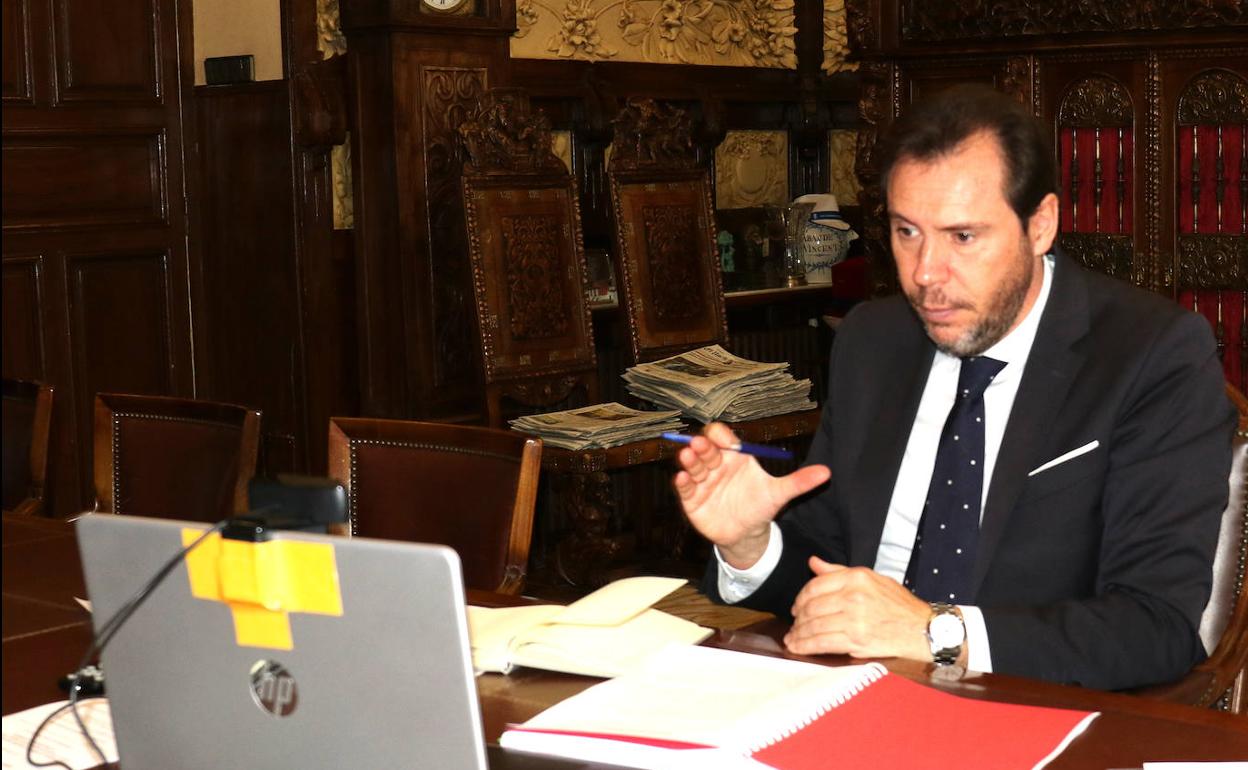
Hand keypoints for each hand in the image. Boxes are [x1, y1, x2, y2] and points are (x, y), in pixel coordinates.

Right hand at [673, 423, 829, 568]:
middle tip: (700, 444)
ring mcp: (702, 481)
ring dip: (690, 460)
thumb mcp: (780, 493)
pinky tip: (681, 478)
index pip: (724, 438)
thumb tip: (827, 472)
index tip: (724, 439)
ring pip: (693, 466)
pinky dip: (682, 483)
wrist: (747, 534)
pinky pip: (685, 488)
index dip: (722, 436)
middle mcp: (716, 464)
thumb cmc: (760, 506)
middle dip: (703, 446)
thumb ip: (800, 482)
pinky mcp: (692, 499)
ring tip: (688, 456)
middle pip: (706, 449)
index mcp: (735, 456)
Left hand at [784, 556, 932, 661]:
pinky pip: (823, 642)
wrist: (924, 630)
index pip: (816, 586)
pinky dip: (806, 646)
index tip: (796, 607)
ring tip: (792, 639)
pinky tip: (798, 647)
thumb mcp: (873, 579)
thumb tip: (814, 563)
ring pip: (814, 626)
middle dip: (798, 618)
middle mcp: (854, 596)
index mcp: (857, 577)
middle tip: (794, 625)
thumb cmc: (899, 605)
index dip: (800, 598)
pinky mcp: (857, 640)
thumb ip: (839, 572)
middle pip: (812, 607)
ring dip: (798, 634)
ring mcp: (855, 619)